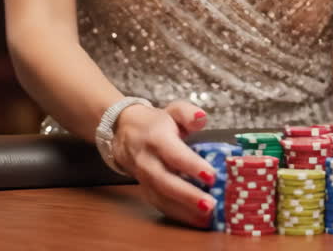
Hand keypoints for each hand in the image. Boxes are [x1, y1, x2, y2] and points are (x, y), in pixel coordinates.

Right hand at [111, 100, 217, 227]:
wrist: (122, 132)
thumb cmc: (155, 123)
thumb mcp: (172, 110)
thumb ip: (187, 113)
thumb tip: (201, 118)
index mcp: (156, 137)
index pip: (173, 153)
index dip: (191, 165)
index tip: (211, 175)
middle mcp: (147, 160)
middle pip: (165, 181)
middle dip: (187, 195)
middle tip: (210, 204)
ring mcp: (143, 178)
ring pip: (160, 198)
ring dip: (184, 210)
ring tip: (207, 218)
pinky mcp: (144, 190)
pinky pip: (160, 205)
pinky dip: (178, 215)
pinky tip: (197, 221)